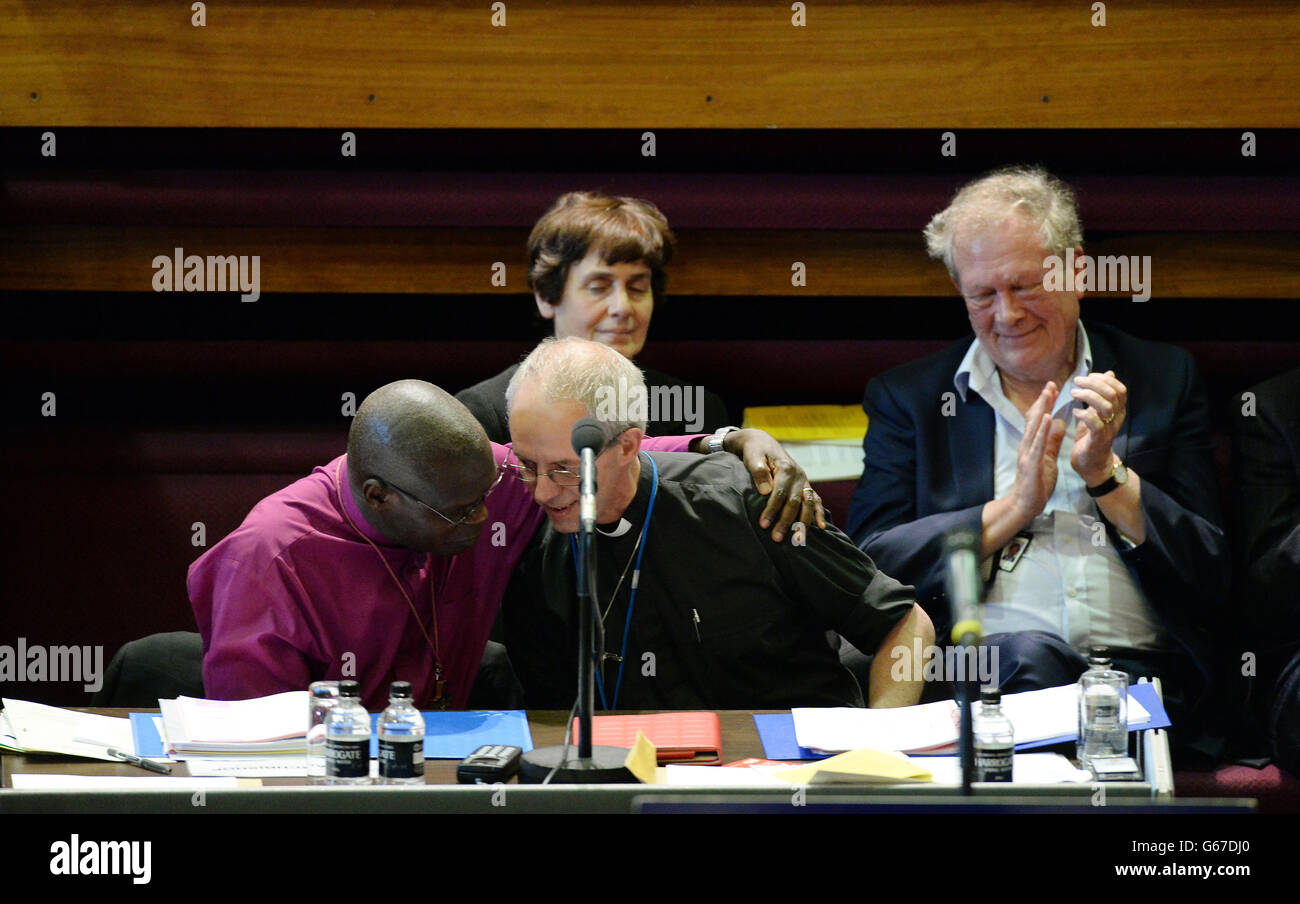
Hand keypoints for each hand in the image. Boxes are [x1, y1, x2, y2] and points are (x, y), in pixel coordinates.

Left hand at [722, 428, 826, 541]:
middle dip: (786, 521)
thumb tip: (765, 491)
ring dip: (803, 522)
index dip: (772, 509)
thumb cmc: (755, 451)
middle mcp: (798, 475)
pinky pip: (815, 500)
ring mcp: (803, 480)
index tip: (763, 524)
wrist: (763, 442)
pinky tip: (821, 527)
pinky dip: (819, 513)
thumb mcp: (752, 456)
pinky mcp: (804, 485)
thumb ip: (758, 471)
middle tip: (776, 538)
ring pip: (807, 503)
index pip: (779, 493)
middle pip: (794, 502)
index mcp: (785, 467)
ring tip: (798, 540)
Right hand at [1010, 382, 1066, 524]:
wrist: (1025, 504)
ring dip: (1041, 409)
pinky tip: (1047, 417)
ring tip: (1048, 394)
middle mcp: (1027, 445)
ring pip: (1034, 427)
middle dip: (1043, 401)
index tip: (1053, 388)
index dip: (1045, 403)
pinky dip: (1042, 429)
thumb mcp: (1048, 459)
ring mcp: (1027, 453)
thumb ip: (1052, 441)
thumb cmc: (1036, 484)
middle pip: (1034, 419)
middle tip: (1051, 383)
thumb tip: (1058, 423)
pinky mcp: (1031, 463)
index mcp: (1032, 444)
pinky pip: (1037, 443)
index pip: (1038, 419)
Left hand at [1070, 370, 1126, 484]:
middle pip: (1113, 394)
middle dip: (1094, 384)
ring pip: (1106, 406)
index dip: (1104, 379)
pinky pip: (1095, 423)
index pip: (1119, 388)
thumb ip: (1102, 394)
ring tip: (1073, 394)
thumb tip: (1109, 373)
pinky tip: (1075, 413)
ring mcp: (1109, 429)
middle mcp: (1117, 418)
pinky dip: (1083, 414)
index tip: (1088, 376)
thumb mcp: (1097, 411)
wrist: (1092, 464)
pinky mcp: (1098, 440)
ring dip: (1087, 396)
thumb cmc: (1092, 436)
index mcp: (1118, 410)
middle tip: (1077, 383)